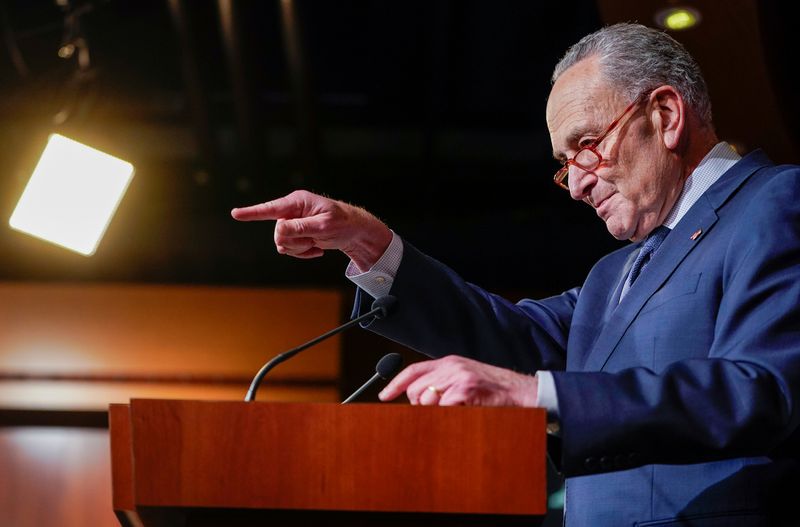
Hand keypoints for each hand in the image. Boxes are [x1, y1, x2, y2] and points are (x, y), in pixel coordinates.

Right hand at [231, 190, 391, 270]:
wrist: (352, 231)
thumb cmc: (341, 223)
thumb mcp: (324, 226)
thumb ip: (302, 227)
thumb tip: (280, 229)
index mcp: (297, 202)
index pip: (270, 208)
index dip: (252, 213)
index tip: (235, 213)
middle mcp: (291, 211)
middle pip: (278, 233)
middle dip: (295, 242)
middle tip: (313, 240)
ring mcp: (292, 223)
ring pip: (281, 243)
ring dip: (299, 249)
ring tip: (315, 243)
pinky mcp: (295, 234)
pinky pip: (287, 249)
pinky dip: (301, 253)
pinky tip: (316, 250)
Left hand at [379, 355, 538, 406]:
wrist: (522, 391)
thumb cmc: (494, 390)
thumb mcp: (465, 379)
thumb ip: (443, 383)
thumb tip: (420, 398)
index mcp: (449, 362)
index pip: (413, 370)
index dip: (396, 383)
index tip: (384, 396)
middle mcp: (451, 366)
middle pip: (416, 389)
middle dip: (420, 406)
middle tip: (438, 411)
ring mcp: (459, 377)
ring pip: (427, 399)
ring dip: (435, 412)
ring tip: (455, 411)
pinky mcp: (467, 389)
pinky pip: (444, 408)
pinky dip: (448, 416)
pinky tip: (462, 414)